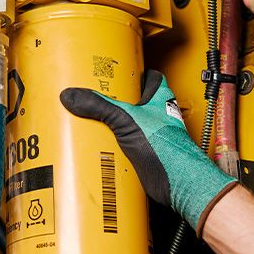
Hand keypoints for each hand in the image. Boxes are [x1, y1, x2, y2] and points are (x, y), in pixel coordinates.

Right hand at [61, 70, 237, 233]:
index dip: (136, 72)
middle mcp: (156, 115)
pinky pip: (126, 148)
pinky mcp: (145, 155)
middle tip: (96, 98)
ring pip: (130, 125)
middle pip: (135, 102)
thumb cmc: (169, 148)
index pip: (149, 77)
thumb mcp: (126, 119)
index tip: (116, 70)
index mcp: (159, 98)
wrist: (179, 183)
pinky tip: (102, 149)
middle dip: (117, 102)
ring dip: (114, 127)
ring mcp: (151, 135)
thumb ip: (100, 105)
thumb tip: (74, 95)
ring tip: (93, 122)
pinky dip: (115, 149)